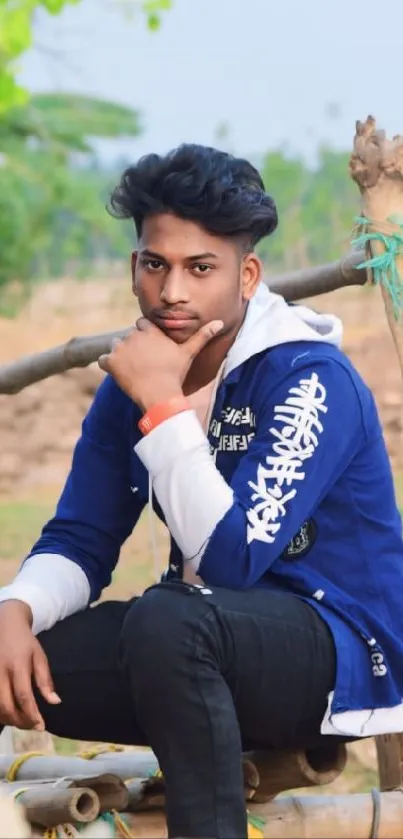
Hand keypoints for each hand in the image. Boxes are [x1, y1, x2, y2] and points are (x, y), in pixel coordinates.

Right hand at [0, 601, 60, 729]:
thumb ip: (45, 680)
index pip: (23, 697)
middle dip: (20, 722)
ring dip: (9, 719)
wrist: (4, 623)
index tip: (41, 726)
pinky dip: (0, 712)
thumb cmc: (24, 641)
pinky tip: (10, 713)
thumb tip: (55, 702)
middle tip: (33, 726)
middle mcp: (0, 672)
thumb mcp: (39, 656)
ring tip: (23, 721)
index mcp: (17, 665)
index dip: (32, 715)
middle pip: (6, 707)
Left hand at [98, 317, 222, 410]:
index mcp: (151, 330)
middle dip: (133, 347)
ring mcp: (120, 348)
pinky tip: (120, 374)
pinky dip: (108, 366)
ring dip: (120, 355)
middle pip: (128, 336)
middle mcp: (134, 335)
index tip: (151, 350)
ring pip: (115, 346)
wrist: (160, 395)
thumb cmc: (175, 374)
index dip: (145, 337)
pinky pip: (102, 359)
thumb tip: (220, 322)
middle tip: (144, 364)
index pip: (141, 324)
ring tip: (133, 370)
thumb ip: (202, 336)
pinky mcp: (110, 362)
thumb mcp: (189, 353)